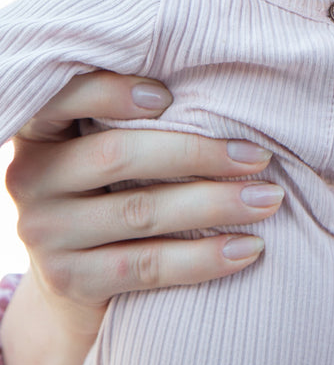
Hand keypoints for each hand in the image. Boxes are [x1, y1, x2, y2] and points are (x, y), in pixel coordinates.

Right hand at [7, 71, 284, 320]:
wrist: (80, 273)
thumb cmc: (118, 182)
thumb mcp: (112, 139)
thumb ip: (147, 113)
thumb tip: (233, 83)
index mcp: (44, 129)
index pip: (66, 96)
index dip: (112, 92)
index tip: (169, 95)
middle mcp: (33, 177)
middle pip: (119, 156)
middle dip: (198, 154)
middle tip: (260, 156)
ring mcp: (47, 233)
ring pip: (140, 212)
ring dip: (216, 204)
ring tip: (268, 198)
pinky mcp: (71, 280)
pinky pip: (146, 267)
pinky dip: (204, 258)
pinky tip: (249, 248)